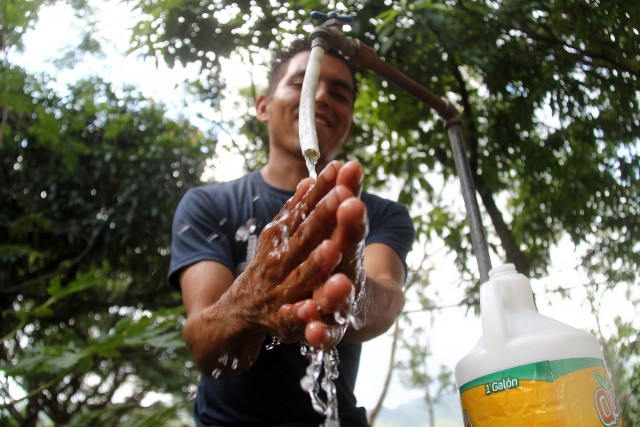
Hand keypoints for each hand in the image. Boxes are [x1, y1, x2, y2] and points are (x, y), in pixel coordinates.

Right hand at [234, 160, 366, 346]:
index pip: (305, 208)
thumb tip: (311, 177)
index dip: (322, 189)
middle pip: (304, 236)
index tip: (339, 166)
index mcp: (282, 238)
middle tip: (344, 195)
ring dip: (316, 264)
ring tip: (334, 249)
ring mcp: (278, 290)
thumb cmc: (265, 270)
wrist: (233, 314)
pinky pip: (290, 318)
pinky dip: (301, 315)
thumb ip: (295, 210)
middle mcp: (279, 260)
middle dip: (323, 216)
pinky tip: (313, 310)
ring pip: (301, 276)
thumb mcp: (276, 238)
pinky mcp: (278, 320)